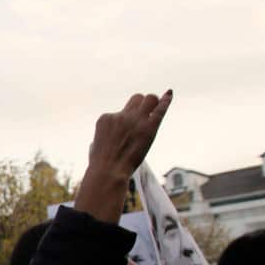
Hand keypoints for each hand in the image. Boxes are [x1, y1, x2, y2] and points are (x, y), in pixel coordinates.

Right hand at [76, 90, 172, 222]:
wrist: (109, 170)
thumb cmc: (100, 164)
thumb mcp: (95, 146)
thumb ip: (102, 138)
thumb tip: (102, 142)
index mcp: (105, 118)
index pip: (119, 112)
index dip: (125, 122)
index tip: (125, 136)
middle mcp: (121, 115)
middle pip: (137, 98)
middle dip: (141, 105)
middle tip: (143, 118)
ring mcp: (136, 119)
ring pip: (149, 99)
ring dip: (152, 104)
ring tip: (154, 113)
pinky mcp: (150, 126)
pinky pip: (161, 108)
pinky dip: (166, 101)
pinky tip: (169, 94)